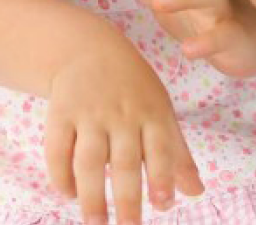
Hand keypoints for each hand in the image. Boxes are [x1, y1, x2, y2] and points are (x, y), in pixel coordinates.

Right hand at [45, 33, 203, 223]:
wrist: (89, 48)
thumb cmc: (133, 88)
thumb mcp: (160, 110)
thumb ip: (176, 153)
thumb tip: (197, 193)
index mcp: (151, 111)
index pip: (160, 147)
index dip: (162, 175)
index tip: (163, 205)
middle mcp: (122, 113)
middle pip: (124, 160)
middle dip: (128, 198)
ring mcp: (90, 113)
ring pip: (89, 159)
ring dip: (91, 195)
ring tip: (96, 223)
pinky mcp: (60, 113)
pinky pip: (58, 149)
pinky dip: (61, 175)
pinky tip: (69, 194)